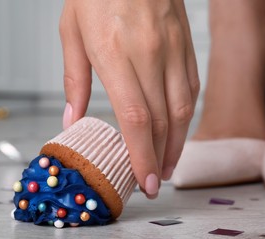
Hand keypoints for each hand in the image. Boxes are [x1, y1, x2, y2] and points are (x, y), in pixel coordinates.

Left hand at [60, 0, 199, 198]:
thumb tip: (72, 120)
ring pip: (182, 110)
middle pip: (162, 121)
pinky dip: (186, 117)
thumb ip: (74, 80)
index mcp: (115, 54)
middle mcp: (149, 55)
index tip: (145, 182)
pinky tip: (178, 132)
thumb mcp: (72, 30)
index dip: (142, 156)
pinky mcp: (186, 46)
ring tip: (168, 165)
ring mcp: (173, 50)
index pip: (135, 119)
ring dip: (177, 144)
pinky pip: (192, 89)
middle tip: (155, 182)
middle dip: (160, 159)